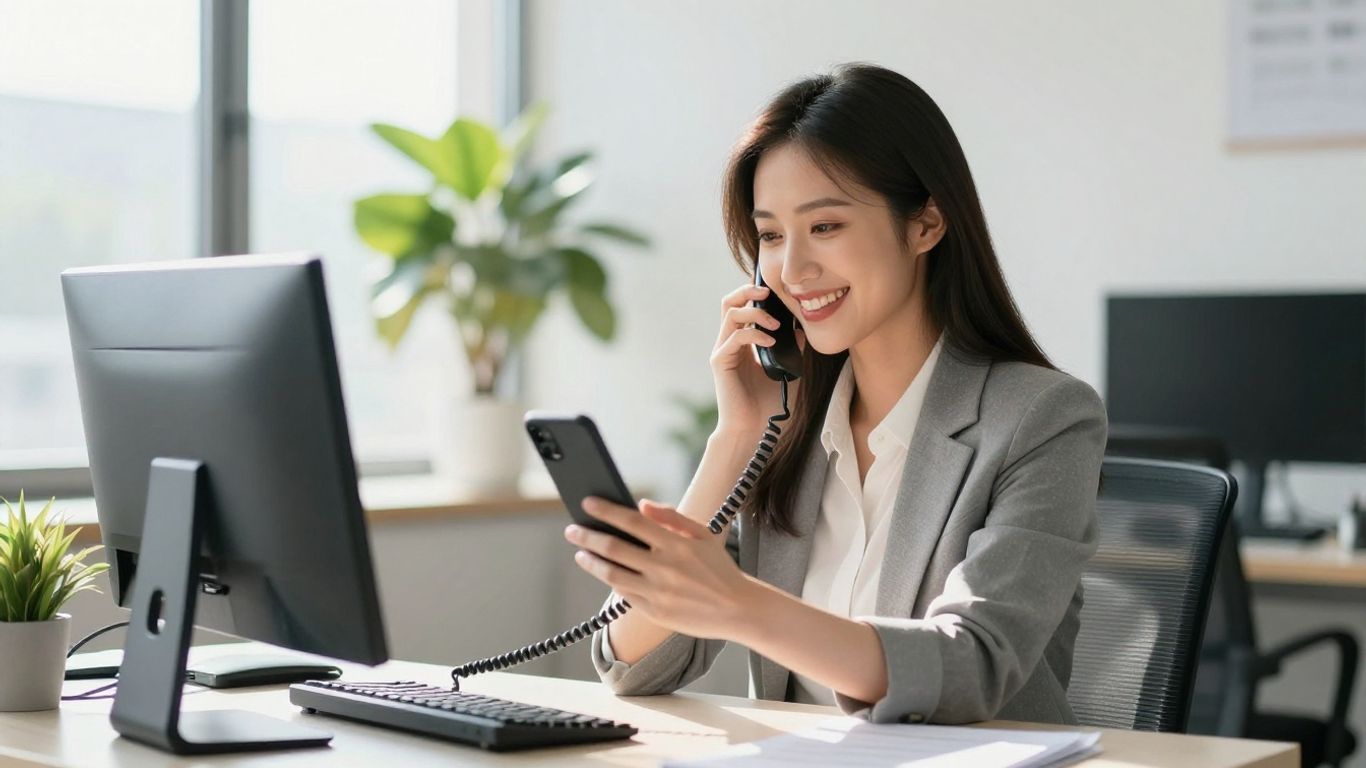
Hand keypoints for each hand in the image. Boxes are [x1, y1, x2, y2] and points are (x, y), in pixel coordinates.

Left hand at [565, 496, 756, 640]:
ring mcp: (658, 592)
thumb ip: (671, 517)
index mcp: (676, 544)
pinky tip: (604, 573)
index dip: (606, 511)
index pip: (632, 522)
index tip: (588, 504)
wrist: (738, 608)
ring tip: (580, 554)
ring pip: (612, 574)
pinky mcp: (655, 612)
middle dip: (587, 537)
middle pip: (614, 548)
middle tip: (572, 530)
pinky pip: (624, 595)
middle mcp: (665, 567)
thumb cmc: (719, 568)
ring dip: (591, 562)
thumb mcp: (703, 534)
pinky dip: (611, 582)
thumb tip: (641, 505)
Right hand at [710, 282, 800, 437]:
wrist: (753, 429)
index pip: (742, 307)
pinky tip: (771, 342)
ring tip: (775, 323)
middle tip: (769, 293)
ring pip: (730, 314)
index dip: (755, 294)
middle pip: (729, 302)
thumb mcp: (786, 371)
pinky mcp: (720, 361)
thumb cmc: (767, 404)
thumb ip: (792, 350)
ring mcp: (723, 351)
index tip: (776, 293)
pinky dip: (754, 334)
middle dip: (748, 291)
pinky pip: (735, 337)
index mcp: (741, 342)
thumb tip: (802, 330)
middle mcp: (728, 343)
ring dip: (755, 312)